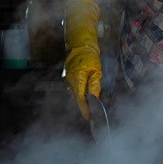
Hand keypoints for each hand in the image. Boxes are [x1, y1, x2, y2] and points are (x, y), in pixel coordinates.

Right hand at [63, 0, 101, 119]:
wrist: (80, 46)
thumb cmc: (89, 57)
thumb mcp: (96, 71)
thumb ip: (94, 86)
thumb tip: (95, 99)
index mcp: (76, 79)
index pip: (80, 99)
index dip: (85, 109)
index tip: (89, 117)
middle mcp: (69, 81)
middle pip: (76, 99)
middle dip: (84, 107)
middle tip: (92, 116)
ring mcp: (66, 80)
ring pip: (74, 95)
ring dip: (81, 102)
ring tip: (90, 110)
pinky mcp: (66, 78)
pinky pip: (73, 90)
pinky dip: (79, 95)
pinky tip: (85, 100)